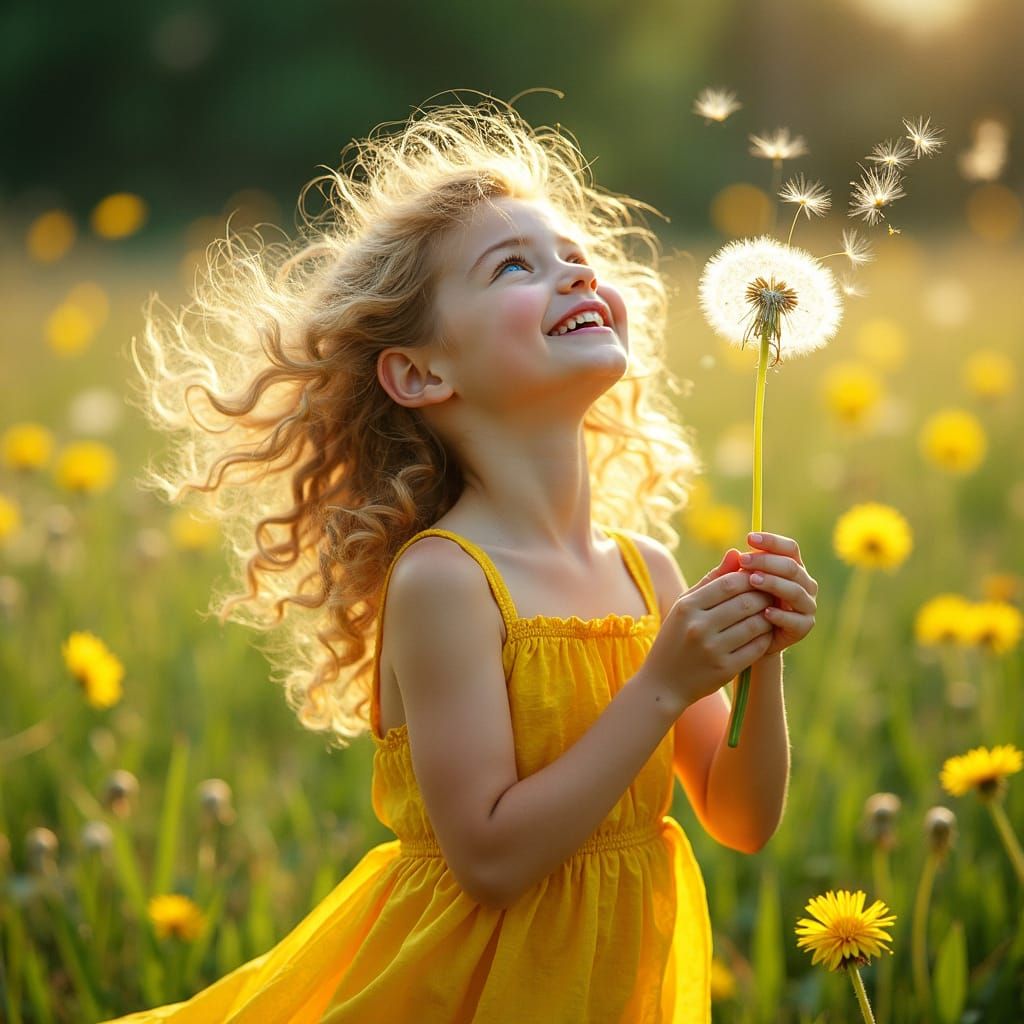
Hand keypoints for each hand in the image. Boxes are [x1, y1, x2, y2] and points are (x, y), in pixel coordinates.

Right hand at [643, 548, 775, 709]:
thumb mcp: (686, 606)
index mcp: (687, 607)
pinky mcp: (725, 668)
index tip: (759, 578)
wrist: (663, 683)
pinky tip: (763, 633)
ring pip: (755, 624)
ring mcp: (712, 649)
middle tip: (771, 594)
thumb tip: (737, 553)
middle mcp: (699, 627)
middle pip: (746, 602)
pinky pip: (756, 647)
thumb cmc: (676, 638)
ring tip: (769, 613)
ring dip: (768, 617)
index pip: (729, 583)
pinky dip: (765, 638)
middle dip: (764, 596)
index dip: (750, 578)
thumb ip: (712, 579)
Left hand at [738, 532, 817, 656]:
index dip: (771, 541)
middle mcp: (804, 584)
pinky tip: (765, 612)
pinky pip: (795, 619)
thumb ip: (736, 570)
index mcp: (792, 567)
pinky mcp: (804, 627)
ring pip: (795, 590)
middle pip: (792, 567)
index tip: (749, 538)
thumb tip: (732, 552)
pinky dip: (781, 615)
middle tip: (743, 561)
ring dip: (774, 584)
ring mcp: (807, 605)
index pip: (789, 548)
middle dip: (766, 562)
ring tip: (752, 581)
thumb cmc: (743, 604)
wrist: (748, 638)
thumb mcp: (737, 585)